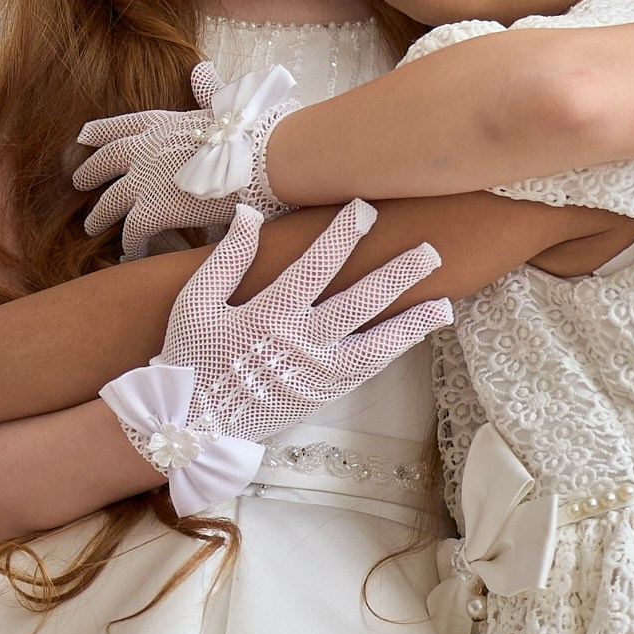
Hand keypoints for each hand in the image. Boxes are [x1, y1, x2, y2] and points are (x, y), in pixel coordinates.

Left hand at [74, 61, 297, 257]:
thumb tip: (201, 70)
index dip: (100, 131)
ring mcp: (146, 179)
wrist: (264, 159)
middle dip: (90, 172)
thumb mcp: (227, 102)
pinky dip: (130, 245)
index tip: (82, 136)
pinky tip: (130, 253)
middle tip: (78, 182)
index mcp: (164, 123)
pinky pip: (132, 232)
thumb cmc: (256, 132)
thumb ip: (209, 91)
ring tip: (90, 227)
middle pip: (107, 161)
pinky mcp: (154, 210)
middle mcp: (147, 149)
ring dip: (99, 215)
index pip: (122, 125)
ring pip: (110, 201)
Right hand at [100, 201, 450, 511]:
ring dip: (410, 323)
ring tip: (443, 302)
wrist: (190, 424)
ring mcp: (315, 374)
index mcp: (265, 317)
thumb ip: (226, 259)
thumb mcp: (195, 304)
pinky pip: (367, 371)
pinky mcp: (322, 394)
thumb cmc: (189, 357)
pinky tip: (418, 331)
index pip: (313, 269)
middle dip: (395, 276)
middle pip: (357, 305)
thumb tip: (249, 214)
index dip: (341, 238)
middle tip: (429, 251)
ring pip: (374, 345)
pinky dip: (395, 350)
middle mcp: (298, 345)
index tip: (364, 209)